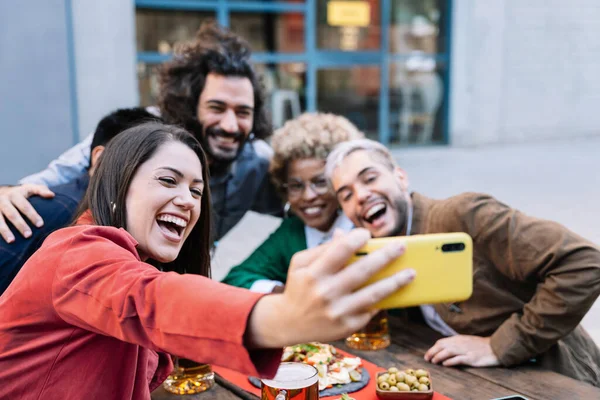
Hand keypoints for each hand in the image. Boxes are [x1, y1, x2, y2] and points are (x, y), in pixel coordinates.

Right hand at [0, 184, 53, 242]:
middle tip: (29, 235)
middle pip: (12, 214)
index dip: (32, 215)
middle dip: (20, 225)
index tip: (40, 225)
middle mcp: (4, 201)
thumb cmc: (20, 193)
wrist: (0, 191)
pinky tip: (2, 242)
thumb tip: (51, 195)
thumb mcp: (30, 188)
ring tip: (12, 241)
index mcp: (15, 194)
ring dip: (5, 231)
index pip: (25, 206)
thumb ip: (41, 190)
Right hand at [247, 228, 415, 347]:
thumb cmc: (299, 286)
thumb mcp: (301, 264)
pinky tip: (393, 291)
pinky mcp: (346, 326)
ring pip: (373, 294)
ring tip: (411, 273)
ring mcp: (337, 312)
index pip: (340, 250)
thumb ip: (323, 249)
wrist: (288, 323)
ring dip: (395, 282)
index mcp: (312, 273)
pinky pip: (370, 309)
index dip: (356, 239)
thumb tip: (345, 234)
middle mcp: (325, 293)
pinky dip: (382, 299)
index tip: (367, 234)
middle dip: (385, 256)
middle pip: (362, 271)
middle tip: (402, 246)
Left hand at [424, 335, 499, 366]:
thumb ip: (456, 343)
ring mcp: (466, 350)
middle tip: (427, 359)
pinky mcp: (471, 358)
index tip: (428, 354)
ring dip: (438, 356)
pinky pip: (458, 359)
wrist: (496, 347)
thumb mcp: (467, 341)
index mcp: (458, 338)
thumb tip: (444, 348)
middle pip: (442, 346)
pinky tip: (445, 364)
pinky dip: (450, 361)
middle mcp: (460, 343)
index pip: (442, 341)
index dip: (433, 348)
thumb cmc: (481, 345)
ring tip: (433, 362)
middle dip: (432, 352)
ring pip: (448, 351)